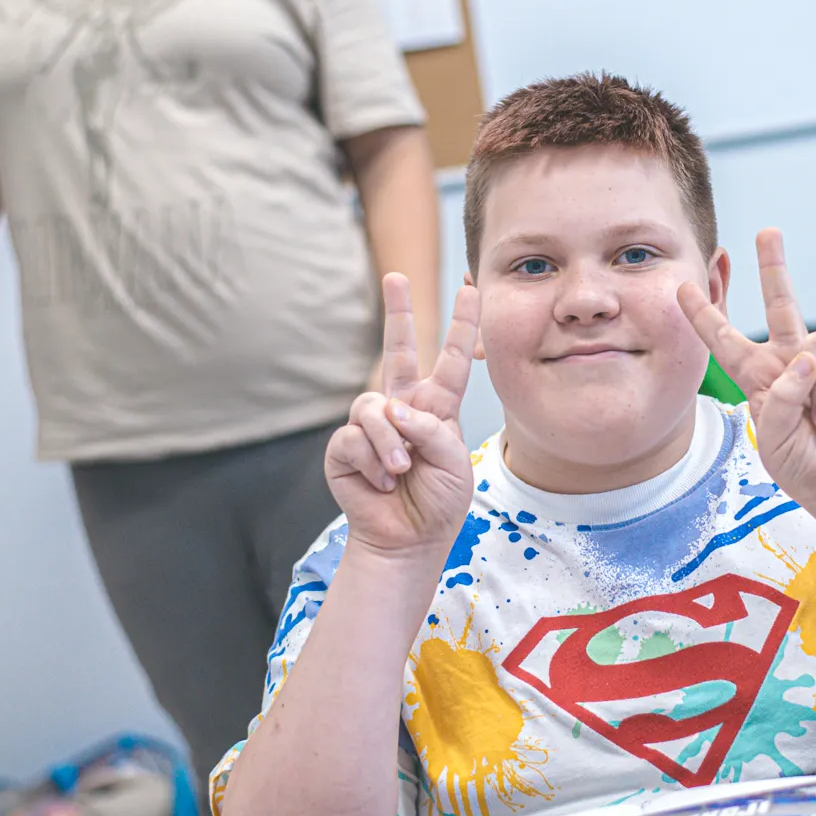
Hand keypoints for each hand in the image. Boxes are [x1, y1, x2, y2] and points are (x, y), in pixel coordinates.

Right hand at [326, 275, 479, 558]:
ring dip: (389, 443)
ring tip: (400, 471)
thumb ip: (432, 430)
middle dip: (398, 311)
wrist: (408, 539)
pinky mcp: (345, 447)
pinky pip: (354, 438)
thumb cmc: (439, 501)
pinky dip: (372, 463)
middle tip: (396, 276)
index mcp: (436, 407)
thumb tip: (392, 408)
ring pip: (372, 407)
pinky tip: (382, 483)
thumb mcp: (453, 463)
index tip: (470, 289)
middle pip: (397, 350)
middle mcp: (401, 407)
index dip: (461, 325)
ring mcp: (371, 425)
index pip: (450, 359)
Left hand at [677, 228, 815, 513]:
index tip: (682, 287)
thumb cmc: (800, 461)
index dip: (704, 316)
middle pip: (782, 303)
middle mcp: (792, 359)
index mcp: (759, 374)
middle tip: (768, 232)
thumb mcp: (773, 435)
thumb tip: (807, 356)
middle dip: (774, 266)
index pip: (726, 340)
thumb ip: (780, 397)